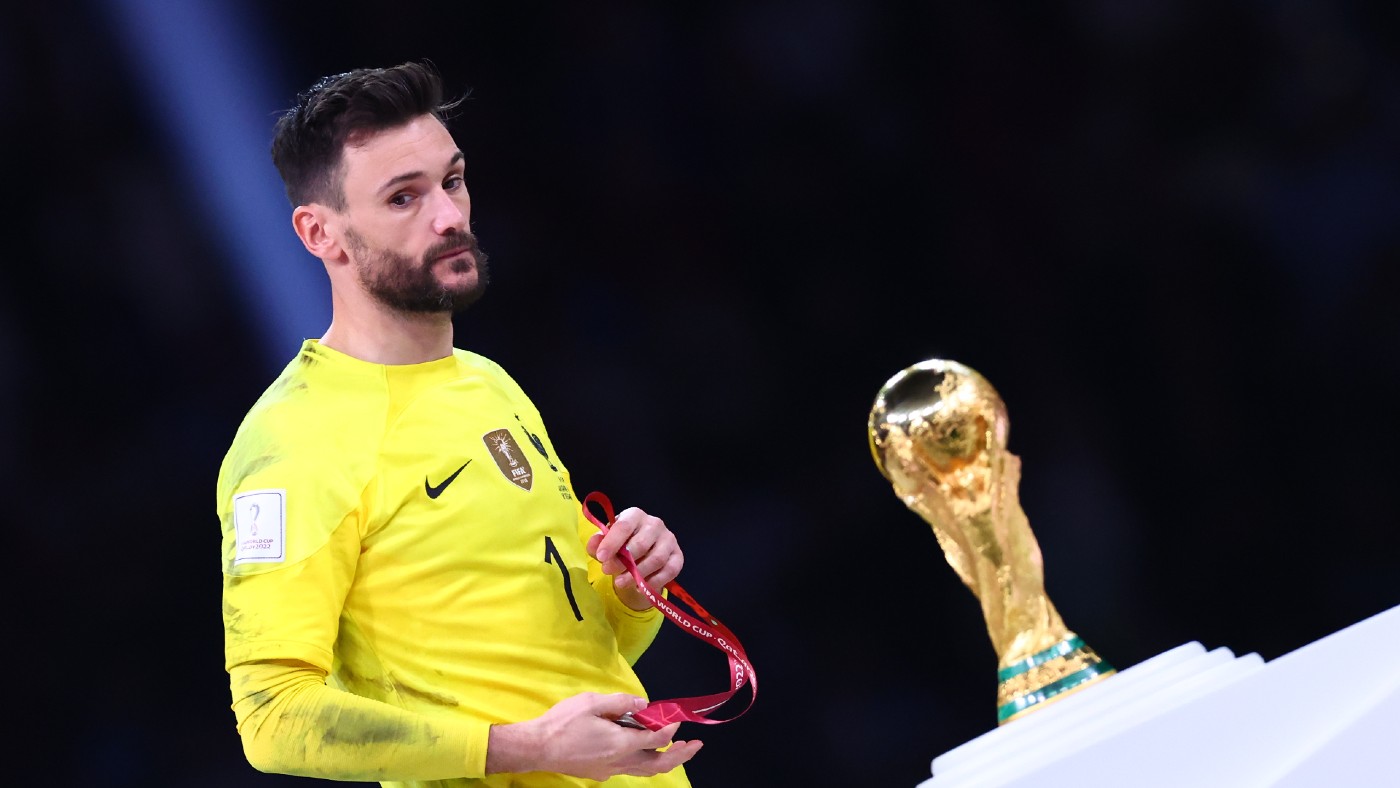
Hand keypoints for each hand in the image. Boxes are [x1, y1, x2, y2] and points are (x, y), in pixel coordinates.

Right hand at [486, 692, 701, 779]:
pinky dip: (644, 761)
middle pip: (658, 764)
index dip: (671, 729)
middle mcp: (619, 761)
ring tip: (677, 749)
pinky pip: (630, 768)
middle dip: (680, 755)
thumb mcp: (592, 702)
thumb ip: (621, 702)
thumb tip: (644, 704)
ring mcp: (609, 770)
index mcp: (621, 743)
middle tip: (695, 745)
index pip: (657, 740)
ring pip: (645, 770)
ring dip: (663, 760)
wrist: (537, 747)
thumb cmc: (562, 723)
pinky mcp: (600, 773)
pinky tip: (641, 748)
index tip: (677, 719)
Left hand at [587, 506, 683, 610]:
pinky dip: (654, 582)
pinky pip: (669, 571)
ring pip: (656, 559)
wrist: (641, 554)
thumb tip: (595, 545)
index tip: (601, 557)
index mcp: (635, 515)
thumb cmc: (621, 544)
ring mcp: (669, 540)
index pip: (624, 526)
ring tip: (621, 583)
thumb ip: (597, 544)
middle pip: (641, 543)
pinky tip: (639, 587)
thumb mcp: (606, 543)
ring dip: (637, 574)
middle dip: (623, 561)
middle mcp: (655, 524)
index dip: (612, 542)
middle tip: (608, 571)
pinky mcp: (678, 556)